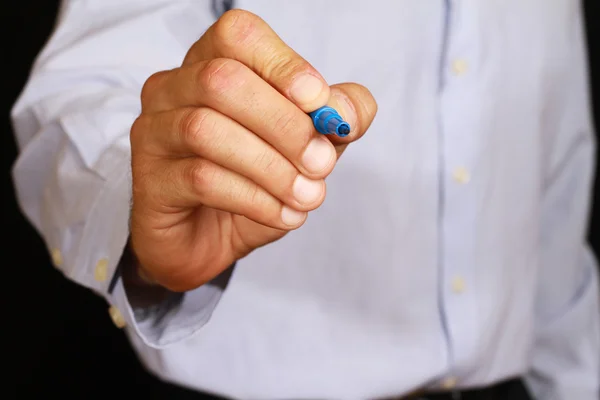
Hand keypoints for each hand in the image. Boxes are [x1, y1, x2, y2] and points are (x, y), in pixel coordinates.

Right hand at [129, 10, 376, 291]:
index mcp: (213, 64)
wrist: (207, 239)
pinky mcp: (149, 178)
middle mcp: (174, 88)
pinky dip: (254, 198)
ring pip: (206, 130)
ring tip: (307, 196)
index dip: (283, 63)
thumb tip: (345, 113)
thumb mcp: (307, 146)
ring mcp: (154, 131)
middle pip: (222, 81)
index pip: (238, 35)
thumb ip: (335, 119)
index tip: (319, 102)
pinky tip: (282, 215)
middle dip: (284, 125)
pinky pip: (200, 178)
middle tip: (322, 164)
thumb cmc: (253, 181)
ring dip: (271, 167)